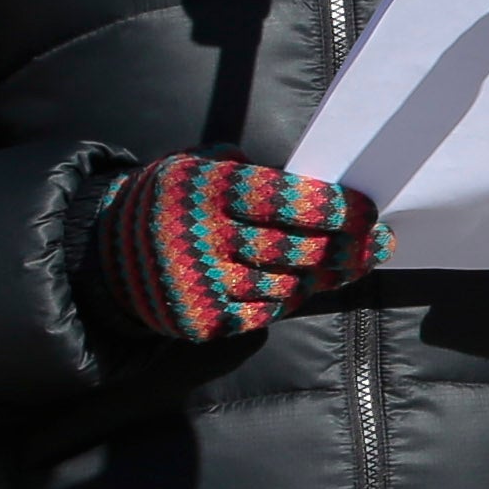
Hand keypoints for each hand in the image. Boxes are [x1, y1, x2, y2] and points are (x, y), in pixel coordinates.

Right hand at [93, 154, 376, 341]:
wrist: (108, 254)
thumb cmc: (179, 202)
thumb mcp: (202, 168)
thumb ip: (255, 176)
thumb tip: (327, 194)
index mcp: (205, 189)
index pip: (284, 199)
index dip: (334, 208)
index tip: (370, 212)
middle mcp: (200, 237)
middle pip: (295, 248)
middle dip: (346, 247)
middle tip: (381, 243)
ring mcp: (200, 283)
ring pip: (287, 285)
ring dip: (324, 276)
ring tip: (350, 263)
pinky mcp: (201, 320)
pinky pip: (265, 313)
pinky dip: (289, 300)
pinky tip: (304, 285)